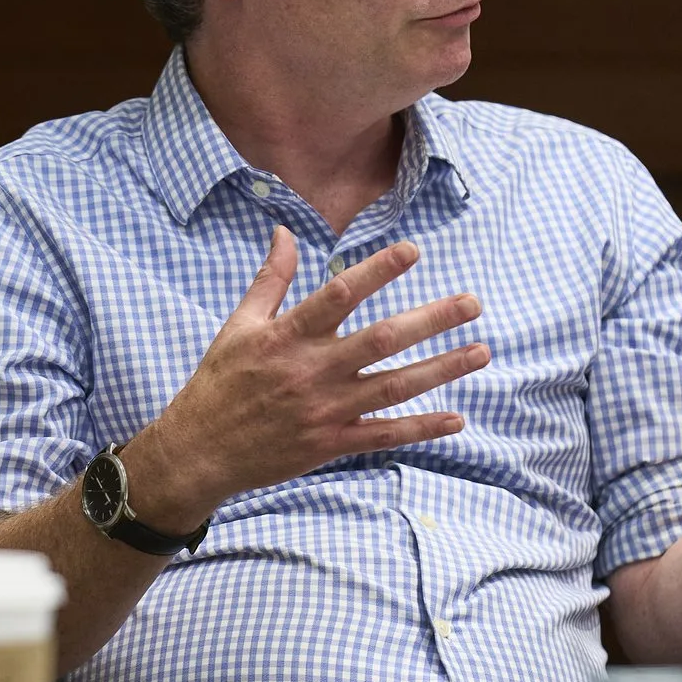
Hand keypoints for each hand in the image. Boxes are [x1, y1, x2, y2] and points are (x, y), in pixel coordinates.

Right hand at [123, 226, 488, 529]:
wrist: (200, 450)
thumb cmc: (220, 382)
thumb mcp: (238, 325)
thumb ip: (270, 279)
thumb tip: (284, 231)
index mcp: (288, 336)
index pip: (340, 294)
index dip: (378, 270)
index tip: (413, 251)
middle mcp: (312, 370)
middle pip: (382, 339)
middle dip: (431, 320)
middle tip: (473, 303)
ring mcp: (325, 410)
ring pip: (394, 386)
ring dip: (441, 369)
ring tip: (480, 351)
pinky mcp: (331, 444)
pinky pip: (384, 434)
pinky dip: (421, 428)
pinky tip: (456, 418)